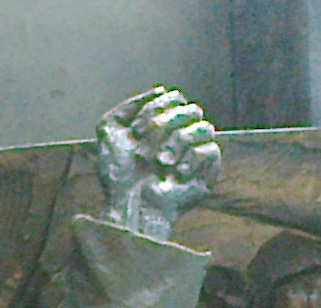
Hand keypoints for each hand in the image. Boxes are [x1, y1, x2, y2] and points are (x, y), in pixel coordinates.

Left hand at [96, 87, 219, 240]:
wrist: (127, 204)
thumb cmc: (117, 173)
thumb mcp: (109, 131)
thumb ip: (127, 105)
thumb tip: (160, 89)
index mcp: (162, 125)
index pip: (174, 97)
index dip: (156, 108)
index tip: (136, 131)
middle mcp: (181, 136)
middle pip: (191, 109)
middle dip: (164, 126)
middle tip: (145, 150)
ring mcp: (196, 153)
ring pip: (205, 127)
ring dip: (177, 143)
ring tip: (161, 163)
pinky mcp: (207, 172)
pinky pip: (211, 150)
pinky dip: (191, 160)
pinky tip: (176, 175)